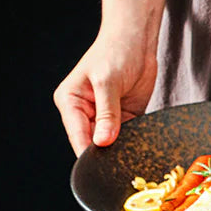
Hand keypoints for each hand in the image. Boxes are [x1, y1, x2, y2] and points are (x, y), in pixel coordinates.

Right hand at [53, 30, 158, 155]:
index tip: (101, 169)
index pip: (77, 136)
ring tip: (131, 157)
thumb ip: (107, 113)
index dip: (89, 154)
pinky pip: (126, 140)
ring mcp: (104, 119)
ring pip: (110, 146)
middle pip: (92, 145)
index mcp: (71, 102)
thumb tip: (102, 142)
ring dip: (120, 152)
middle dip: (106, 155)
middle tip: (120, 164)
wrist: (137, 40)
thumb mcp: (108, 81)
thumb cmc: (116, 51)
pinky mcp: (123, 120)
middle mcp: (84, 113)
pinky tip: (140, 149)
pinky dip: (132, 145)